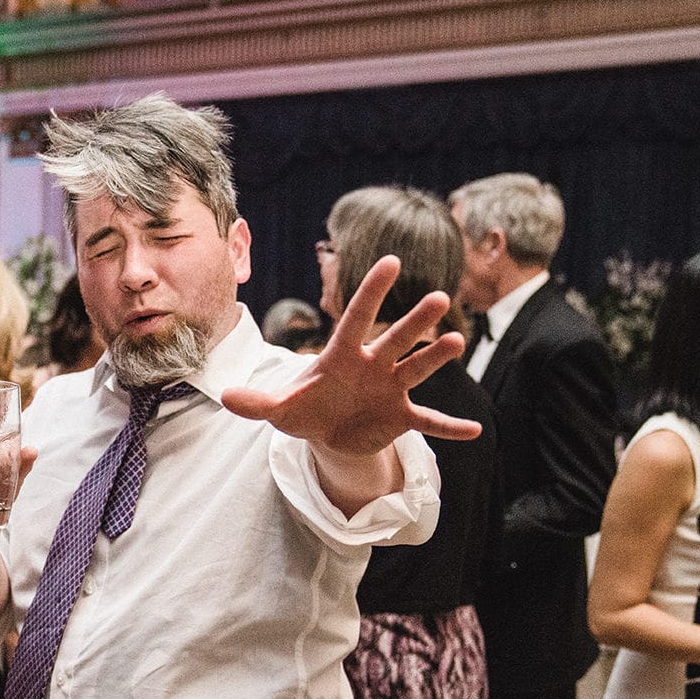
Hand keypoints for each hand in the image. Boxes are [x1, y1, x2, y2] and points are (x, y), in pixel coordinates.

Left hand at [220, 256, 481, 453]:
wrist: (328, 436)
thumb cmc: (305, 411)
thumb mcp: (279, 410)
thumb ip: (256, 403)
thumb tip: (225, 397)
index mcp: (343, 355)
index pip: (358, 317)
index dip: (372, 291)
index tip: (392, 262)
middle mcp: (373, 365)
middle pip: (396, 337)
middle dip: (416, 320)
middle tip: (439, 298)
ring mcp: (391, 389)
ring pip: (417, 368)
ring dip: (436, 356)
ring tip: (457, 342)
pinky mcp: (401, 417)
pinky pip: (429, 422)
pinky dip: (449, 427)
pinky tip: (474, 431)